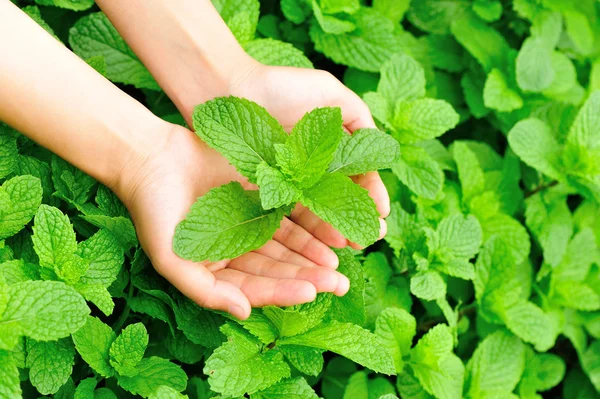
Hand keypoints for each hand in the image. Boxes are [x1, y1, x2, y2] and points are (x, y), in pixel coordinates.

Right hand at [117, 123, 350, 319]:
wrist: (150, 156)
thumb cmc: (153, 211)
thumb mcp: (170, 258)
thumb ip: (204, 290)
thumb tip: (243, 312)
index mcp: (218, 269)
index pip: (256, 287)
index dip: (283, 291)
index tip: (311, 293)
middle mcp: (238, 249)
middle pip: (278, 267)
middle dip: (308, 276)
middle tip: (340, 283)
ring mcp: (251, 221)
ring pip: (288, 242)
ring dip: (313, 252)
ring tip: (339, 261)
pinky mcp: (260, 194)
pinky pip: (288, 211)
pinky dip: (308, 221)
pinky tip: (329, 229)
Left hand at [230, 64, 390, 248]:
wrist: (229, 90)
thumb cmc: (279, 87)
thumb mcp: (329, 91)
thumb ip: (357, 116)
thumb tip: (379, 147)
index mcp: (328, 145)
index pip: (356, 174)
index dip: (371, 193)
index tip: (381, 212)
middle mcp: (310, 165)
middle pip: (339, 197)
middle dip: (357, 217)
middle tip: (371, 236)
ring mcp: (287, 180)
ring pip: (316, 209)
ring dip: (335, 227)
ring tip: (350, 244)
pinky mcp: (264, 189)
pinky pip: (289, 212)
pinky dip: (306, 227)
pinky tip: (321, 240)